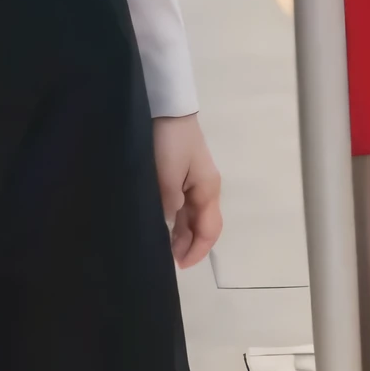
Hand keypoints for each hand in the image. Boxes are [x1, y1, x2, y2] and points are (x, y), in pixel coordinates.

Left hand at [152, 114, 221, 268]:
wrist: (165, 105)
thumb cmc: (170, 141)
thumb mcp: (168, 174)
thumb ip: (169, 204)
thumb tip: (168, 228)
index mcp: (208, 190)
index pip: (210, 230)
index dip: (197, 251)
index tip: (178, 265)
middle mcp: (204, 188)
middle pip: (201, 225)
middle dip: (187, 245)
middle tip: (164, 259)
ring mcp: (193, 180)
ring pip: (190, 216)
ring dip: (178, 233)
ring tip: (160, 246)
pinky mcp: (181, 172)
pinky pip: (181, 203)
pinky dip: (173, 217)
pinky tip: (160, 223)